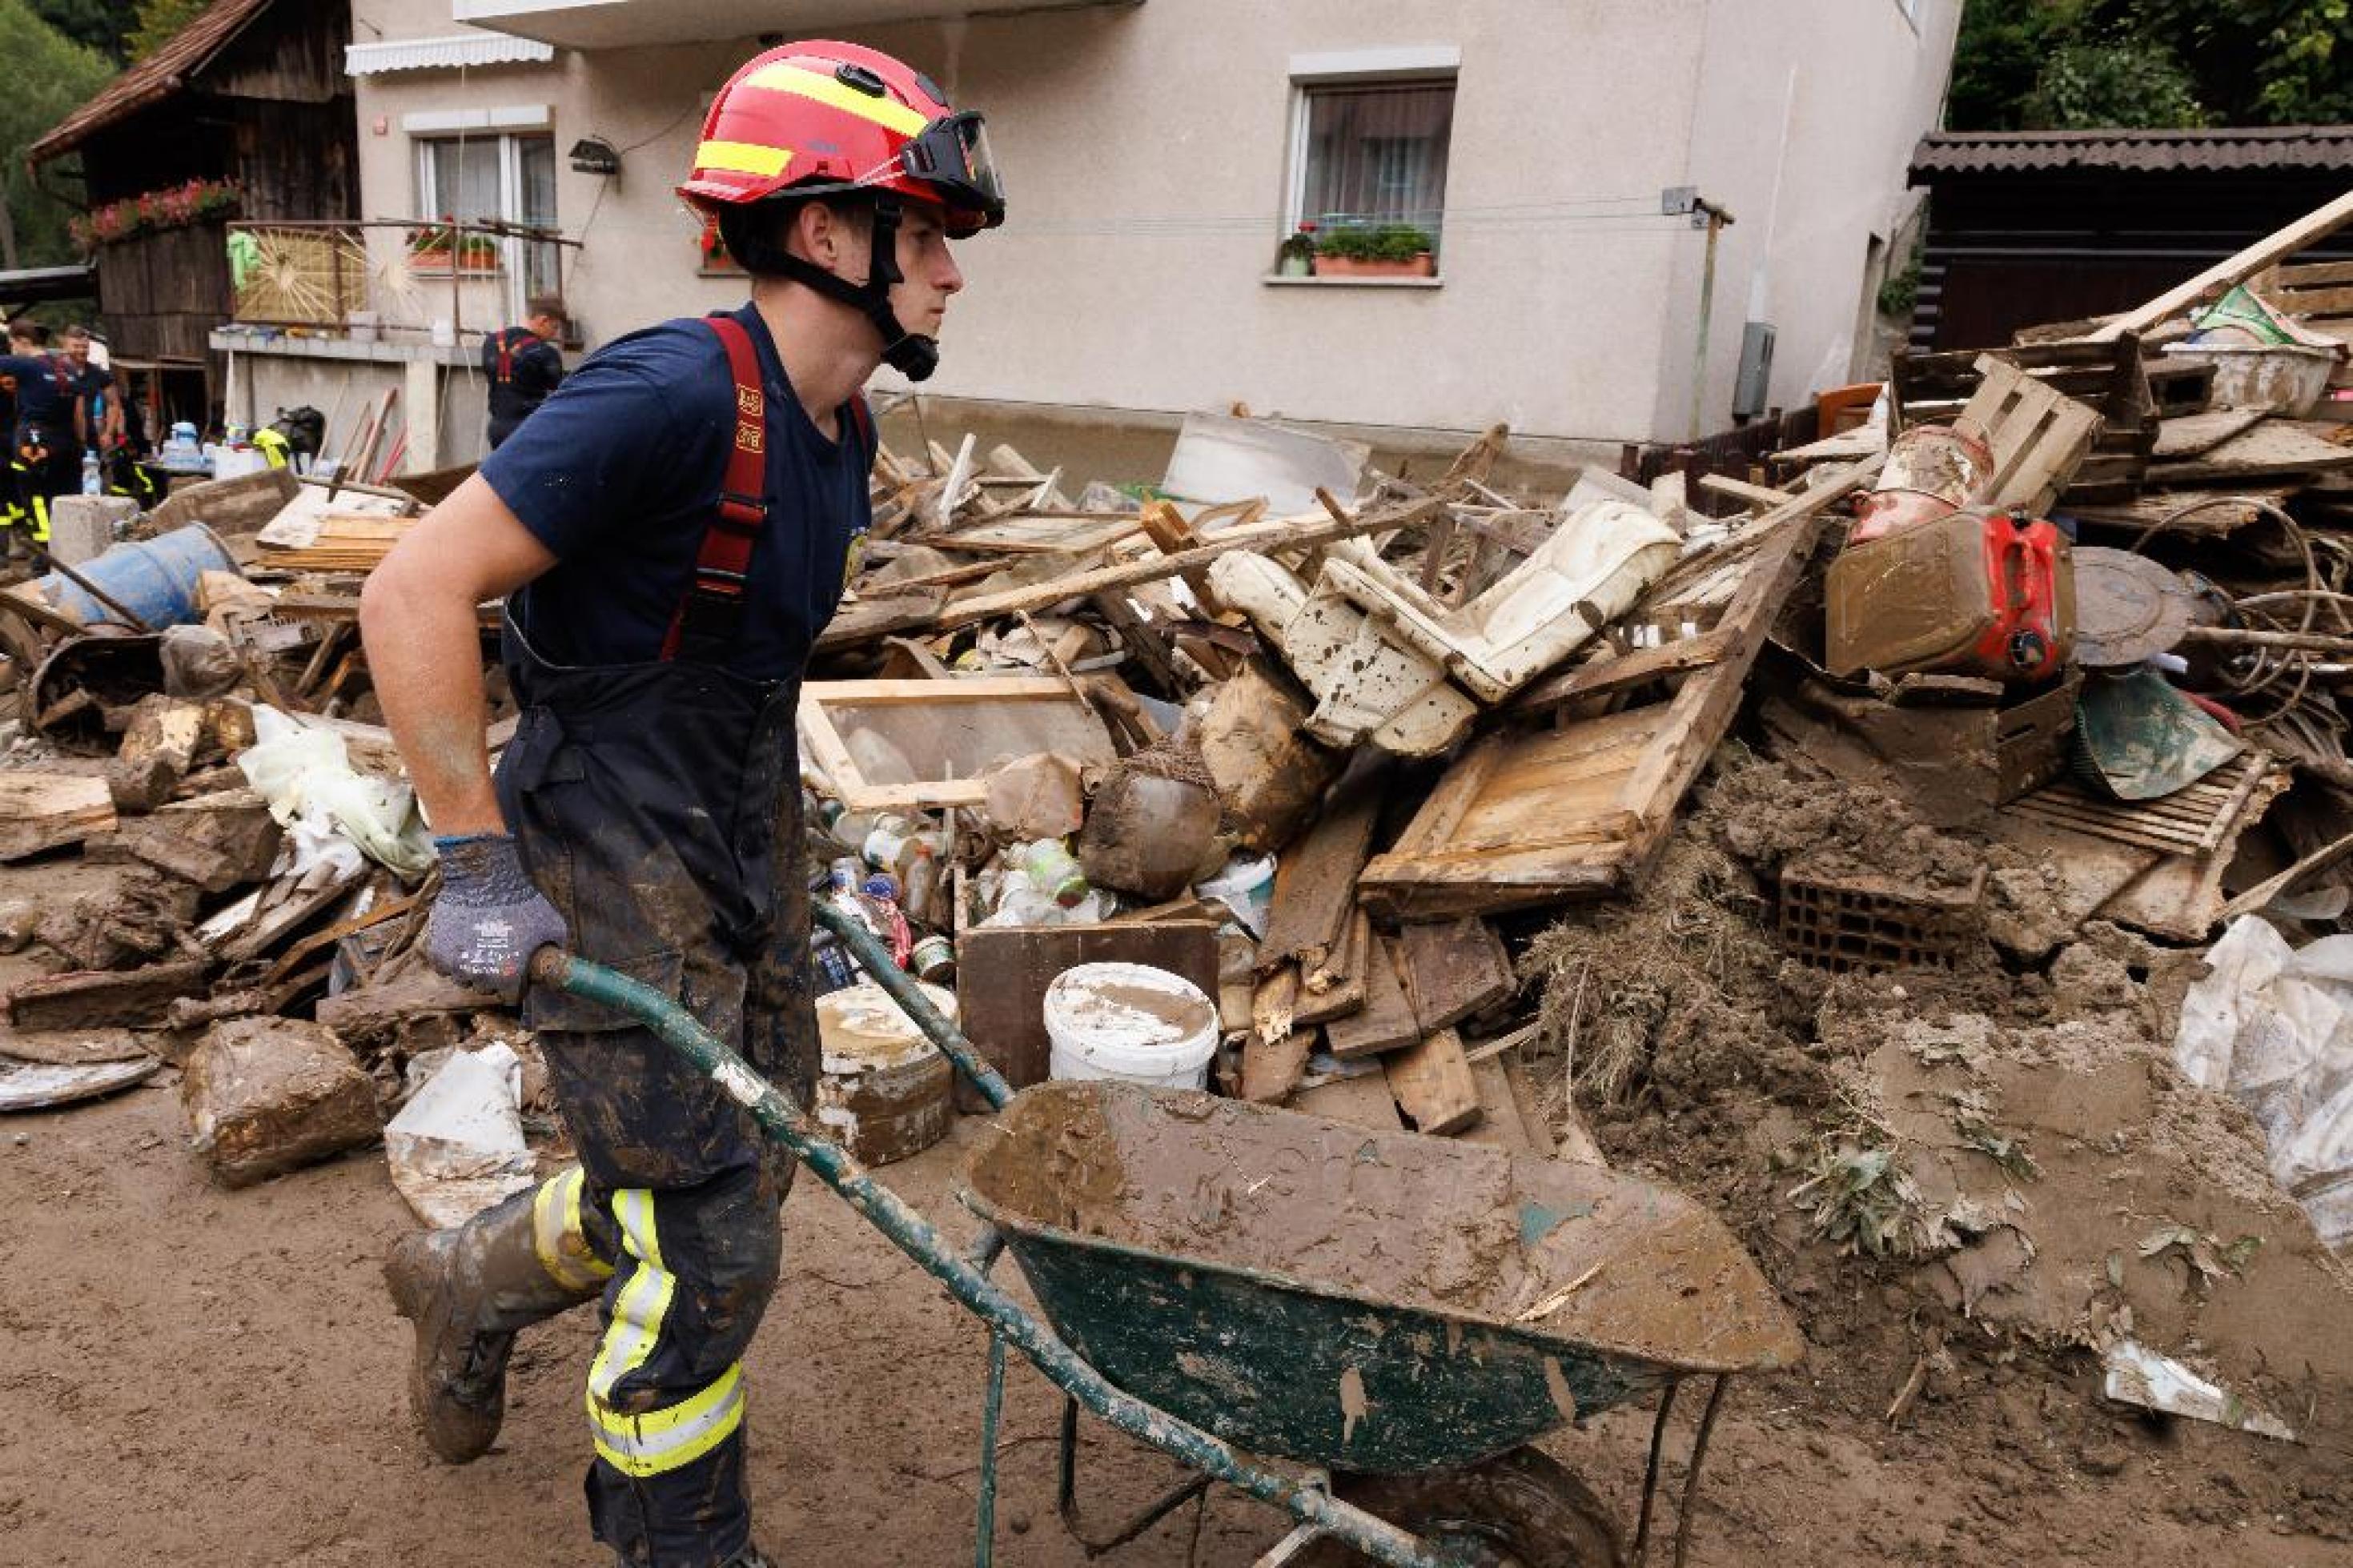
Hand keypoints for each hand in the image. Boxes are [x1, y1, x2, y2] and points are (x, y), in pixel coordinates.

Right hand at [425, 833, 565, 1001]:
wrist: (485, 881)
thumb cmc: (521, 902)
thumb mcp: (551, 927)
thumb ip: (555, 948)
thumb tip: (558, 958)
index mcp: (508, 977)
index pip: (510, 997)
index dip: (515, 985)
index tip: (515, 973)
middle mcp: (480, 977)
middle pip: (485, 988)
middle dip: (492, 976)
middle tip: (497, 956)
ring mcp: (456, 965)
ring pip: (462, 978)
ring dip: (470, 967)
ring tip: (479, 946)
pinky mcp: (436, 952)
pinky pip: (442, 966)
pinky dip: (450, 958)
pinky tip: (461, 942)